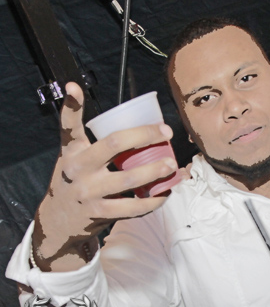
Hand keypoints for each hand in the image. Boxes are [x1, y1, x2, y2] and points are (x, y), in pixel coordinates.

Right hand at [32, 83, 177, 271]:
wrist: (59, 218)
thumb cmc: (74, 178)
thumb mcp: (71, 153)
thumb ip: (77, 127)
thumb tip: (76, 88)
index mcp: (73, 152)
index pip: (70, 125)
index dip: (72, 104)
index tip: (76, 87)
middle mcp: (79, 169)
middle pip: (114, 145)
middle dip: (144, 136)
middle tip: (167, 132)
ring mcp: (90, 192)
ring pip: (128, 179)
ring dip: (154, 171)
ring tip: (172, 164)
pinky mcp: (101, 212)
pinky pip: (133, 207)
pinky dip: (153, 200)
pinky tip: (166, 192)